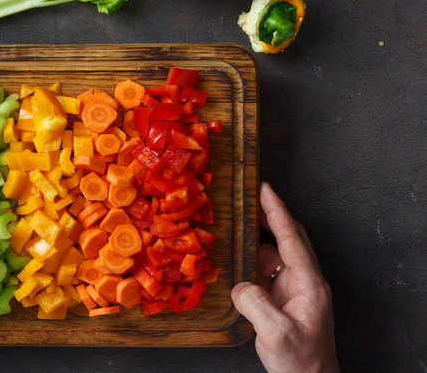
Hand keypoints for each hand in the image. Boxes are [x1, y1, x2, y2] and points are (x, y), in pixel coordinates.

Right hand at [231, 182, 338, 372]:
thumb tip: (239, 286)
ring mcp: (294, 291)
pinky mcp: (283, 301)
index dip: (277, 212)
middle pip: (288, 239)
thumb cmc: (301, 362)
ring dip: (256, 244)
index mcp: (309, 285)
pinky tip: (237, 267)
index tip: (265, 190)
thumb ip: (256, 305)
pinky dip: (251, 265)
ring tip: (235, 234)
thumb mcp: (276, 334)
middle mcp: (304, 283)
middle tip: (250, 198)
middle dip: (269, 217)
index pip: (291, 239)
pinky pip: (266, 274)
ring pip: (274, 256)